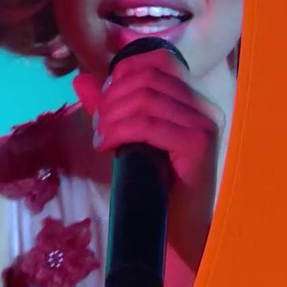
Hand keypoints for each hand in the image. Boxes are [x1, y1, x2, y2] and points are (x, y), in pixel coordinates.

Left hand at [73, 48, 225, 267]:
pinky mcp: (197, 144)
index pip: (159, 60)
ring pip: (145, 99)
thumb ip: (110, 107)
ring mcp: (204, 123)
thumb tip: (81, 80)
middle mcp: (204, 105)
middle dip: (111, 98)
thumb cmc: (158, 183)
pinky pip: (149, 125)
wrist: (182, 226)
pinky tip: (107, 146)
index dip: (125, 70)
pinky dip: (120, 131)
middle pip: (147, 78)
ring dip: (112, 117)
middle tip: (97, 125)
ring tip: (101, 138)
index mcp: (193, 98)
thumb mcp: (130, 137)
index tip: (104, 96)